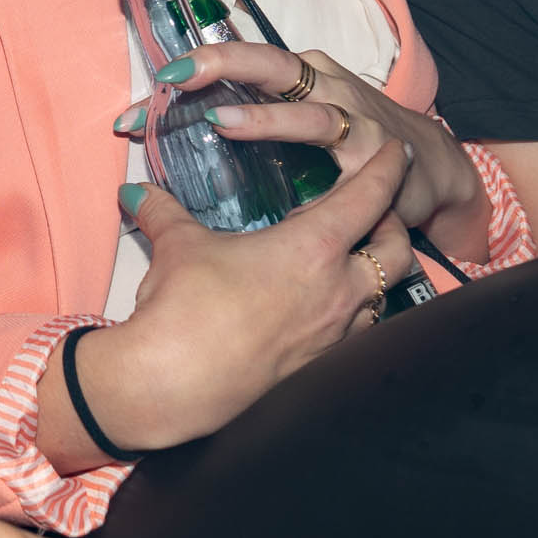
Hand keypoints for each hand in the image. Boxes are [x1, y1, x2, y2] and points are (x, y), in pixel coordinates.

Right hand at [56, 136, 414, 460]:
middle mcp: (337, 290)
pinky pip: (356, 332)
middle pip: (397, 250)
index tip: (399, 152)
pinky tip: (322, 307)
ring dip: (375, 273)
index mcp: (313, 248)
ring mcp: (333, 334)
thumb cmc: (184, 309)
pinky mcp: (318, 367)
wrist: (171, 385)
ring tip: (349, 260)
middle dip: (394, 224)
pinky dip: (353, 311)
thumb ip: (163, 211)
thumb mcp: (178, 246)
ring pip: (383, 296)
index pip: (370, 196)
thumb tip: (137, 193)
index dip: (388, 168)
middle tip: (374, 211)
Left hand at [119, 43, 486, 254]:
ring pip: (304, 108)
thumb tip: (162, 165)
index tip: (133, 110)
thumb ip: (240, 135)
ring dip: (264, 116)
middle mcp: (321, 83)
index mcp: (294, 75)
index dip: (185, 80)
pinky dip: (324, 173)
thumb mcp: (290, 129)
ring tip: (221, 121)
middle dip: (218, 63)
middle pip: (264, 62)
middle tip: (174, 75)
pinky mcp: (376, 154)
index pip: (232, 66)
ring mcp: (351, 115)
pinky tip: (299, 189)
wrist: (427, 163)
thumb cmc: (349, 141)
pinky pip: (346, 161)